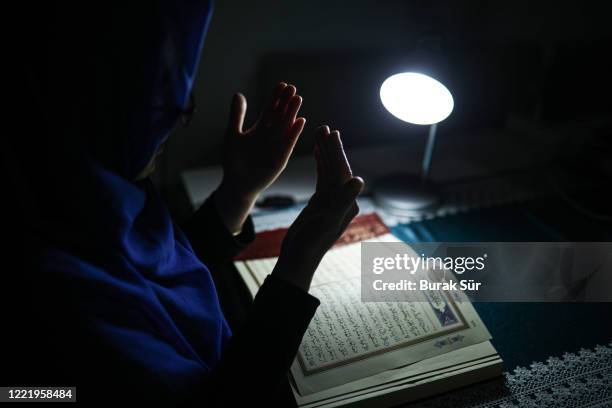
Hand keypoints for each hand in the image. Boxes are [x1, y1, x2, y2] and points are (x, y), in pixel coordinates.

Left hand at [215, 83, 305, 232]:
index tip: (282, 85)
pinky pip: (289, 143)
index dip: (276, 98)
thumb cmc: (234, 160)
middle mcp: (271, 135)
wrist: (238, 183)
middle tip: (292, 88)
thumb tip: (238, 94)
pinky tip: (300, 121)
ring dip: (292, 113)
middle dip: (286, 102)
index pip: (270, 109)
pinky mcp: (281, 158)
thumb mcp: (233, 134)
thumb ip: (237, 115)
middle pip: (280, 115)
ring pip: (286, 126)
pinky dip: (294, 133)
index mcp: (261, 128)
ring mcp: (277, 146)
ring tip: (298, 98)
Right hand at [272, 126, 363, 291]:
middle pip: (337, 168)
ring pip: (329, 170)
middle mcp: (344, 200)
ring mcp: (332, 200)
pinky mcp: (321, 202)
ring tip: (318, 132)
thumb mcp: (327, 221)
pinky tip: (316, 151)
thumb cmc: (310, 243)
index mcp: (348, 203)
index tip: (331, 133)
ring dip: (324, 152)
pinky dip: (320, 163)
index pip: (342, 172)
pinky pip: (322, 178)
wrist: (298, 259)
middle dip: (331, 148)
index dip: (336, 152)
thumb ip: (343, 200)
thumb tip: (359, 180)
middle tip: (325, 127)